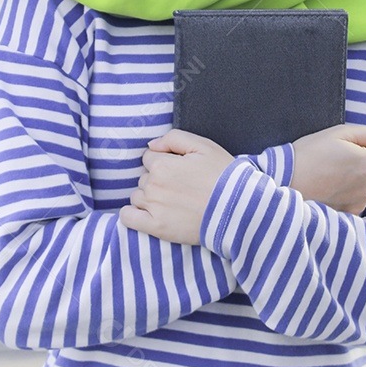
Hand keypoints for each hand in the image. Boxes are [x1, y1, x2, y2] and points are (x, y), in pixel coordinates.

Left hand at [119, 129, 232, 243]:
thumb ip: (173, 138)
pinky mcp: (156, 228)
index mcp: (162, 164)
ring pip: (137, 195)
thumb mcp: (203, 146)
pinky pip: (128, 218)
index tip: (179, 169)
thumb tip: (152, 145)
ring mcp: (153, 207)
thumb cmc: (222, 175)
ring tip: (171, 200)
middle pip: (143, 177)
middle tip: (180, 186)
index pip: (149, 157)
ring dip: (148, 196)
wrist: (237, 208)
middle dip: (157, 179)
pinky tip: (146, 212)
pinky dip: (132, 214)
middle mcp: (153, 185)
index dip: (164, 160)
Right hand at [290, 125, 365, 214]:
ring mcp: (361, 203)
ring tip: (325, 177)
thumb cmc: (310, 153)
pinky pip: (352, 199)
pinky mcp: (349, 215)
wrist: (285, 182)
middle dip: (353, 165)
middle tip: (327, 164)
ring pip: (360, 185)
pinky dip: (342, 195)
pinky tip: (325, 190)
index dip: (353, 148)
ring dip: (348, 181)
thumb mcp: (340, 132)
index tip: (334, 151)